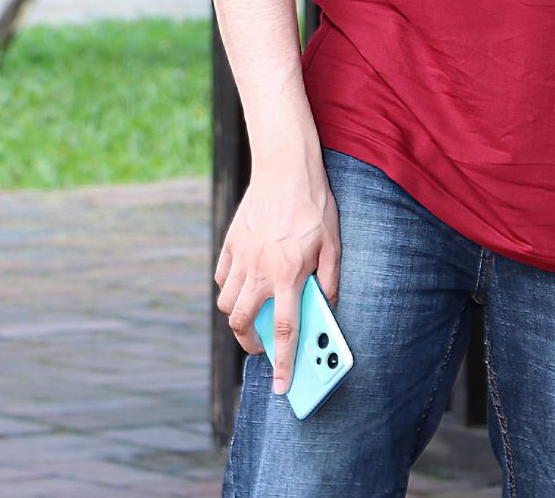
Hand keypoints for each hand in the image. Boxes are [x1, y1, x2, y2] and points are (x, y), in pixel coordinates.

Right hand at [214, 143, 340, 394]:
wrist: (286, 167)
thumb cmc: (314, 204)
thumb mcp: (333, 242)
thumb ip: (329, 278)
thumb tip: (327, 306)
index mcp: (288, 273)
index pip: (285, 330)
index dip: (284, 362)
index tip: (282, 387)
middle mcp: (260, 271)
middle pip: (244, 324)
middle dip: (251, 343)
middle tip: (263, 344)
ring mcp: (241, 258)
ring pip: (227, 304)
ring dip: (239, 316)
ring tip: (255, 312)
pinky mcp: (229, 244)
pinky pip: (222, 278)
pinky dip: (229, 287)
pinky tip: (244, 283)